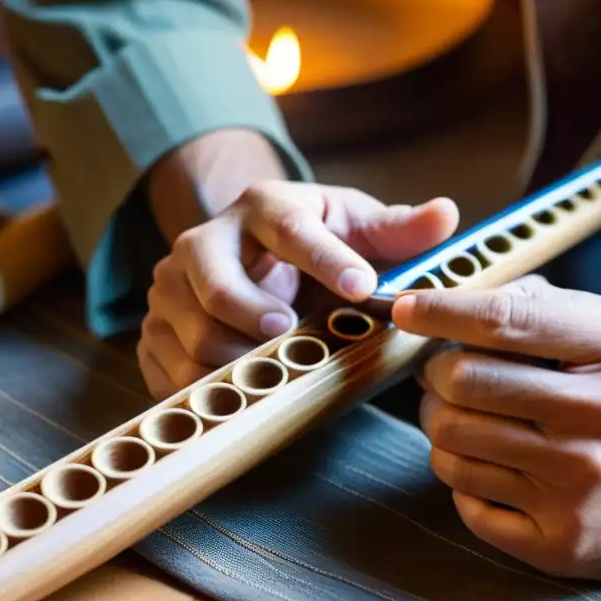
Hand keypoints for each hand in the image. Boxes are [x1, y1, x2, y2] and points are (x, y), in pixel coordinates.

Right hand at [139, 130, 457, 398]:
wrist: (245, 256)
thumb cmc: (312, 244)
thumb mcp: (355, 227)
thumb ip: (399, 230)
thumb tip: (446, 214)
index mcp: (261, 208)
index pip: (290, 228)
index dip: (326, 258)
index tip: (361, 287)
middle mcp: (204, 242)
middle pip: (215, 279)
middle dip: (252, 310)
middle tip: (291, 334)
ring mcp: (171, 289)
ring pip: (189, 331)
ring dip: (234, 359)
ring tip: (275, 373)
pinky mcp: (154, 331)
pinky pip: (166, 367)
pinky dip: (203, 386)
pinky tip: (239, 392)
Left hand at [392, 276, 600, 595]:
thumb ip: (568, 311)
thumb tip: (486, 296)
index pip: (503, 323)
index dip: (440, 310)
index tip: (407, 306)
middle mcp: (598, 421)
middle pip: (462, 386)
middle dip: (436, 375)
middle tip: (445, 374)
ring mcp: (580, 489)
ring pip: (454, 447)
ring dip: (443, 427)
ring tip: (467, 420)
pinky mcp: (567, 544)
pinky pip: (471, 506)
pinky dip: (466, 480)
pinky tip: (494, 467)